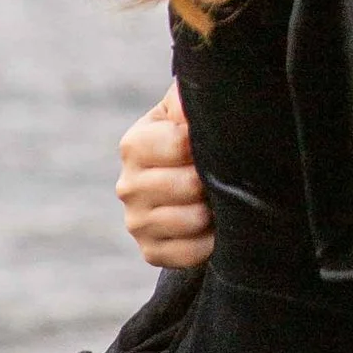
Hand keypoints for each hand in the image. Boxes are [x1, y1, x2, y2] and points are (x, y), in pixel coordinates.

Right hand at [117, 84, 213, 268]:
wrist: (196, 184)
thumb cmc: (196, 139)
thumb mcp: (187, 112)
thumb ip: (184, 99)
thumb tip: (183, 104)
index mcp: (135, 145)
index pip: (175, 144)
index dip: (204, 144)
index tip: (216, 143)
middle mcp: (128, 185)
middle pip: (186, 185)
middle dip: (212, 181)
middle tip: (224, 176)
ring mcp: (136, 222)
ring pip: (189, 220)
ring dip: (214, 212)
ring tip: (221, 201)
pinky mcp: (151, 251)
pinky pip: (188, 253)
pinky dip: (209, 243)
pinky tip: (216, 229)